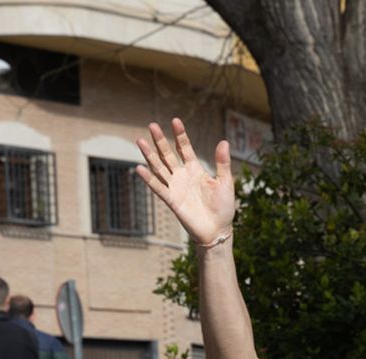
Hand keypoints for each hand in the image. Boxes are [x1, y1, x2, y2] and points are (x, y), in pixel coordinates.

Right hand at [136, 118, 235, 244]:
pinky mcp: (172, 200)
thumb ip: (222, 163)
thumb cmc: (223, 208)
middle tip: (152, 125)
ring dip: (150, 155)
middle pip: (168, 155)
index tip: (175, 121)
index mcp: (195, 170)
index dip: (180, 135)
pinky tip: (139, 168)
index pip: (184, 149)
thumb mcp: (225, 182)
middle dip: (160, 141)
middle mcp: (183, 176)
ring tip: (140, 141)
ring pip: (159, 168)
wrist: (218, 230)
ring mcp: (176, 187)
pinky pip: (158, 188)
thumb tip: (224, 141)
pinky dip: (149, 179)